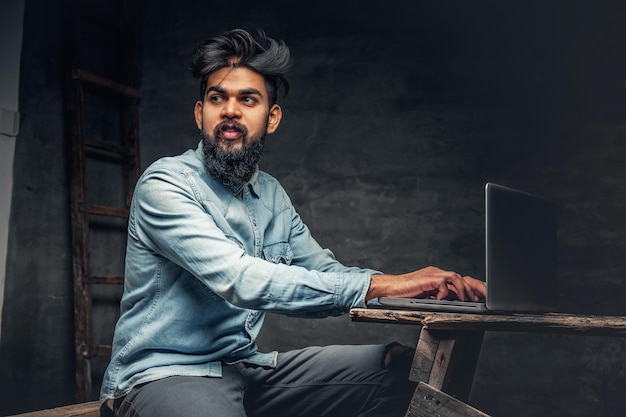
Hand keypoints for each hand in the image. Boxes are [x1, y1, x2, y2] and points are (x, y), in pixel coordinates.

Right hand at [366, 266, 485, 301]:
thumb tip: (455, 302)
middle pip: (462, 277)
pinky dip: (445, 292)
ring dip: (463, 290)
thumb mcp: (428, 297)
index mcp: (439, 277)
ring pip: (455, 277)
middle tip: (481, 300)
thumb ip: (440, 297)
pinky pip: (442, 282)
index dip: (474, 287)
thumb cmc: (405, 294)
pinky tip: (442, 299)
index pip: (461, 280)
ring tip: (465, 300)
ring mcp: (432, 275)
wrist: (390, 289)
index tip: (484, 297)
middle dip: (475, 288)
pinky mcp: (426, 279)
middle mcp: (437, 274)